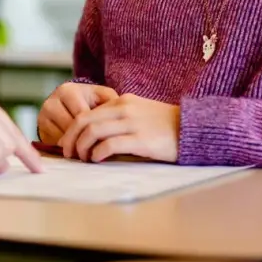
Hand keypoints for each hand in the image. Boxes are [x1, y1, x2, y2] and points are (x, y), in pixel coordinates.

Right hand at [37, 82, 118, 145]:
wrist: (72, 102)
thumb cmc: (92, 101)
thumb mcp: (103, 97)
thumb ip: (111, 104)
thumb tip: (117, 120)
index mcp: (68, 90)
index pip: (82, 115)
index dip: (95, 129)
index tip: (107, 140)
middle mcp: (52, 101)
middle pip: (70, 128)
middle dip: (85, 140)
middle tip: (99, 151)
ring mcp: (43, 115)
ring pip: (62, 137)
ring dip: (76, 146)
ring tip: (90, 152)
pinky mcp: (40, 128)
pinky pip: (54, 142)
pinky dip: (68, 147)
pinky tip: (78, 149)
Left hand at [58, 93, 180, 162]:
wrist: (194, 127)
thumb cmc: (166, 125)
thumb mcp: (139, 112)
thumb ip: (119, 117)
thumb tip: (96, 134)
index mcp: (121, 101)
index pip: (87, 112)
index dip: (73, 129)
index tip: (68, 143)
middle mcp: (124, 109)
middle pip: (84, 120)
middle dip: (71, 138)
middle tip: (67, 153)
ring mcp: (132, 123)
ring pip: (93, 131)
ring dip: (82, 147)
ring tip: (81, 159)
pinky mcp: (141, 139)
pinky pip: (110, 145)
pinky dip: (98, 153)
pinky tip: (97, 160)